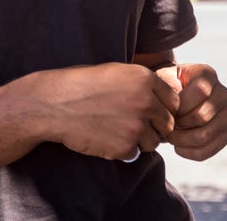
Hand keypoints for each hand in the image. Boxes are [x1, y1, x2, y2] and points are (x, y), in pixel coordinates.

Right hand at [33, 63, 179, 160]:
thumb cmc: (79, 85)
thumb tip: (164, 101)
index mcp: (144, 79)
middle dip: (153, 126)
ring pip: (153, 141)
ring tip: (114, 130)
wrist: (53, 104)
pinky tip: (104, 137)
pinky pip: (135, 153)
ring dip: (139, 140)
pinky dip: (122, 150)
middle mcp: (146, 102)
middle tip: (130, 124)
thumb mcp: (114, 73)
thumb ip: (141, 84)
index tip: (147, 111)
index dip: (161, 107)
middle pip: (167, 123)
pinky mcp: (125, 146)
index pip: (173, 101)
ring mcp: (137, 126)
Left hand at [164, 63, 226, 160]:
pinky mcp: (226, 133)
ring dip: (182, 140)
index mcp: (207, 74)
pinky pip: (210, 150)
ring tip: (170, 136)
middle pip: (203, 115)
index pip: (201, 90)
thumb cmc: (167, 87)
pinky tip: (178, 146)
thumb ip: (166, 81)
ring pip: (206, 135)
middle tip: (165, 125)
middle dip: (179, 124)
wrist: (175, 99)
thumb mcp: (162, 78)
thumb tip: (175, 90)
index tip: (167, 109)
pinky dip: (190, 152)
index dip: (181, 104)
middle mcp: (223, 93)